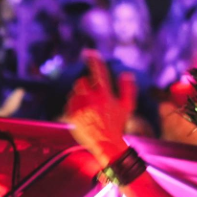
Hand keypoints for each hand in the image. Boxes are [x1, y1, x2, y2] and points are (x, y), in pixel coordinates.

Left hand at [65, 51, 137, 167]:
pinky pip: (69, 103)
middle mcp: (91, 99)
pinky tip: (83, 115)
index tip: (88, 52)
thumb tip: (127, 73)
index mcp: (104, 94)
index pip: (98, 71)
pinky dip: (74, 106)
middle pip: (81, 81)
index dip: (93, 60)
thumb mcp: (128, 107)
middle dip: (85, 85)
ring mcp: (80, 107)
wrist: (106, 144)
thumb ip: (128, 89)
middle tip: (92, 95)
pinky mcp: (71, 115)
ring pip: (74, 92)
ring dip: (80, 96)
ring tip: (89, 108)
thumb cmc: (117, 124)